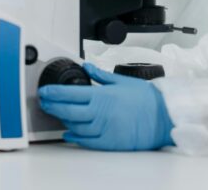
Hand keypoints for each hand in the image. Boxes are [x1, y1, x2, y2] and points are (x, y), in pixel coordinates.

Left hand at [38, 63, 173, 150]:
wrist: (163, 117)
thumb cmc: (146, 99)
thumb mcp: (122, 81)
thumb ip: (101, 75)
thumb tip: (87, 65)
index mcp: (101, 95)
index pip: (69, 93)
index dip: (53, 93)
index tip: (44, 91)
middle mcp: (99, 112)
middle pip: (67, 110)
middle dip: (52, 106)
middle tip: (44, 103)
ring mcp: (103, 128)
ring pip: (75, 126)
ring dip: (63, 120)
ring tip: (56, 114)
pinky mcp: (109, 142)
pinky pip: (87, 141)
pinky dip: (75, 137)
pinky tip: (68, 133)